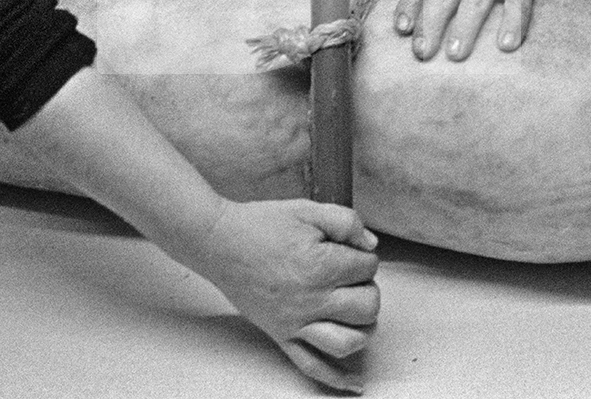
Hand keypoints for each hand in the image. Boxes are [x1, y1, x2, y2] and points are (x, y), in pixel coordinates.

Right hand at [181, 198, 380, 390]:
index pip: (368, 267)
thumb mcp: (307, 209)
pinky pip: (312, 367)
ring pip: (349, 342)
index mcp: (321, 266)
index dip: (364, 255)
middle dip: (367, 288)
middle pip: (367, 306)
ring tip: (355, 312)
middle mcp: (312, 300)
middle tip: (351, 276)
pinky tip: (354, 384)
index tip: (350, 249)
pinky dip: (336, 380)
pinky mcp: (282, 336)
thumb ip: (347, 222)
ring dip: (362, 327)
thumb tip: (371, 246)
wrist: (220, 243)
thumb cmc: (260, 226)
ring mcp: (296, 323)